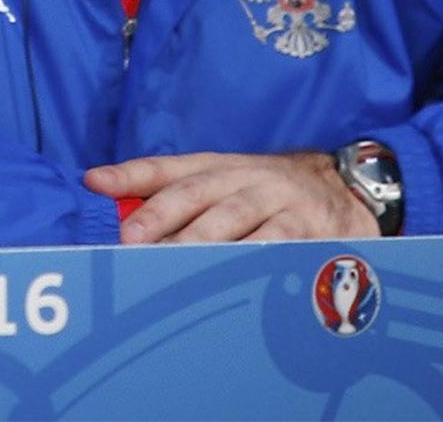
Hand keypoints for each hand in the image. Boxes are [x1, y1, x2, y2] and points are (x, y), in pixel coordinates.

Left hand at [86, 151, 377, 244]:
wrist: (347, 189)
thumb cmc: (268, 191)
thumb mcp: (224, 180)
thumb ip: (171, 189)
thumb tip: (105, 194)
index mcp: (219, 165)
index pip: (168, 167)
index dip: (130, 174)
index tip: (95, 183)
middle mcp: (245, 178)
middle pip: (197, 194)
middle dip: (161, 216)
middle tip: (130, 240)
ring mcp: (278, 202)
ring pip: (234, 221)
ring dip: (200, 243)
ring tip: (171, 263)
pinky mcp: (309, 230)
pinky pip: (278, 247)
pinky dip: (253, 261)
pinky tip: (231, 276)